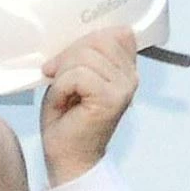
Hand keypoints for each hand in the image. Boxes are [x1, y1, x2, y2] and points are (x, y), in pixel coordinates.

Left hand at [34, 25, 141, 184]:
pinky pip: (78, 75)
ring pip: (85, 57)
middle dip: (69, 57)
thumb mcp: (73, 77)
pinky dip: (62, 88)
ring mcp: (124, 88)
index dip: (86, 42)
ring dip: (63, 76)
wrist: (68, 158)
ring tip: (64, 96)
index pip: (115, 32)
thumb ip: (82, 55)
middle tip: (58, 81)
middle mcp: (130, 77)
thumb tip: (73, 36)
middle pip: (98, 40)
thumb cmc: (67, 120)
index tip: (69, 64)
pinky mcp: (111, 99)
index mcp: (125, 69)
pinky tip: (64, 103)